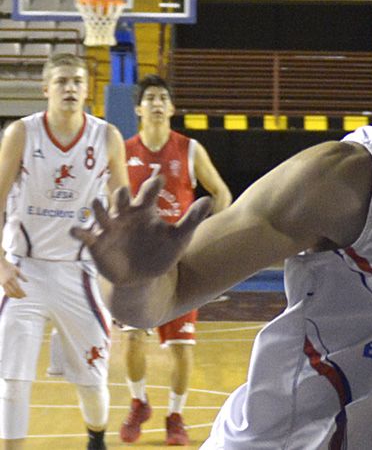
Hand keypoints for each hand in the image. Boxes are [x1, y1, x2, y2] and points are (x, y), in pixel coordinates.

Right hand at [0, 257, 26, 298]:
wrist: (0, 264)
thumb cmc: (9, 266)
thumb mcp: (17, 270)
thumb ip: (22, 276)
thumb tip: (27, 281)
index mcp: (12, 278)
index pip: (18, 288)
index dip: (21, 293)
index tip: (25, 295)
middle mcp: (7, 282)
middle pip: (13, 291)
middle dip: (18, 295)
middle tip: (22, 297)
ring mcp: (3, 283)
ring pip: (8, 292)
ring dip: (14, 296)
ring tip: (18, 297)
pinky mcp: (1, 284)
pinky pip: (5, 291)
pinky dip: (9, 294)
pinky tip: (13, 295)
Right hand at [70, 175, 211, 285]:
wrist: (142, 278)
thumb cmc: (161, 252)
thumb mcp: (179, 237)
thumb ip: (192, 219)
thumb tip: (210, 199)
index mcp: (144, 210)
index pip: (148, 191)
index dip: (153, 184)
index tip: (160, 179)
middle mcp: (125, 214)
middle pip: (121, 197)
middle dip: (122, 194)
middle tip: (125, 192)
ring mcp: (109, 228)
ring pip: (100, 212)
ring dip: (97, 207)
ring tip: (97, 204)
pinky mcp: (96, 244)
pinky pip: (84, 235)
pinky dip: (79, 232)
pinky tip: (76, 231)